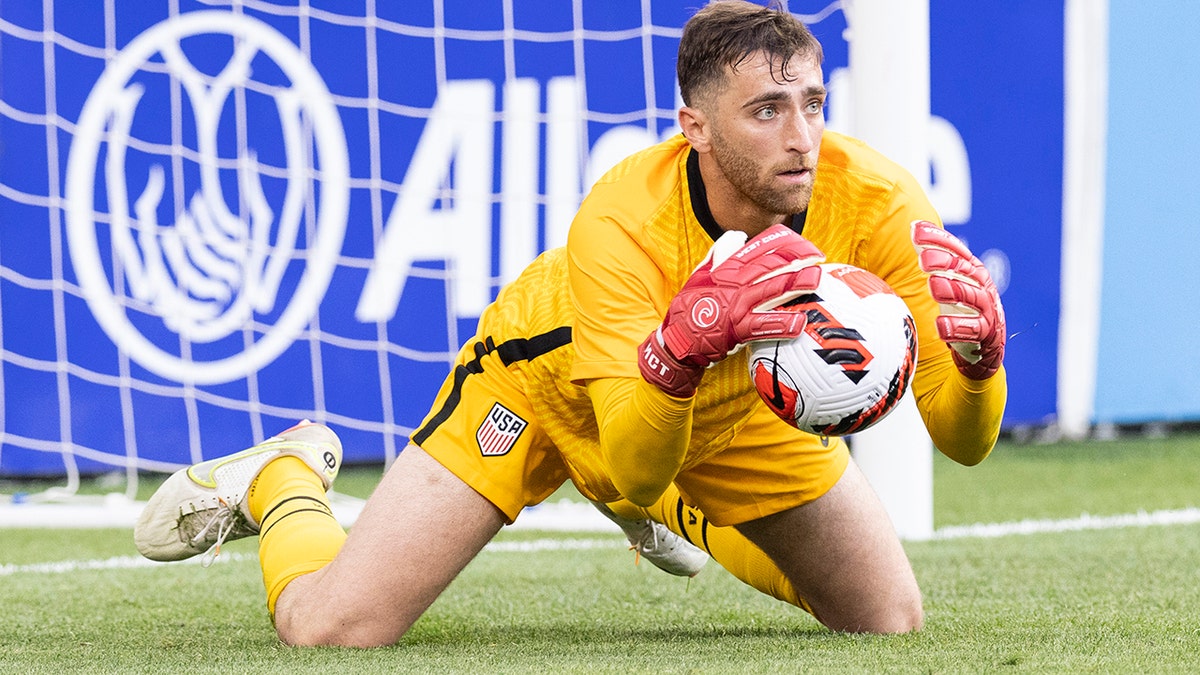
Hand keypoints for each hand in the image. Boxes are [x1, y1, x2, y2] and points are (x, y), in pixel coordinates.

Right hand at [639, 224, 823, 396]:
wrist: (678, 338)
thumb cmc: (691, 307)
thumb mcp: (700, 273)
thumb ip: (720, 253)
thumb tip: (739, 236)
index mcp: (727, 269)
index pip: (757, 249)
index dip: (781, 243)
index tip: (801, 241)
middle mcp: (734, 284)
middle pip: (769, 265)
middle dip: (795, 258)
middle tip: (817, 255)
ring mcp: (738, 306)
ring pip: (771, 290)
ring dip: (794, 284)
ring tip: (816, 279)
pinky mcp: (738, 329)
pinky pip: (764, 326)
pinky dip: (782, 324)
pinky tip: (800, 323)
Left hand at [911, 220, 1004, 379]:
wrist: (983, 349)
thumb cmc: (961, 309)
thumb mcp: (949, 282)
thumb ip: (932, 260)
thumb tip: (911, 229)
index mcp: (972, 271)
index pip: (955, 250)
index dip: (937, 239)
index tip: (915, 230)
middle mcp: (982, 287)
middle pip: (964, 270)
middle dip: (944, 262)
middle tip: (923, 259)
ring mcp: (987, 310)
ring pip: (973, 298)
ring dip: (954, 290)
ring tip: (934, 286)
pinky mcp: (986, 335)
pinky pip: (974, 330)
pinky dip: (958, 327)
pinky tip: (942, 326)